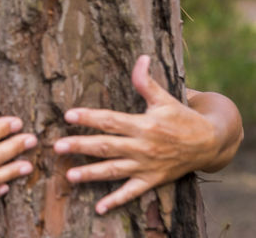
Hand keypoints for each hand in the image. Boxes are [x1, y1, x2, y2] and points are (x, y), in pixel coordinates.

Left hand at [54, 55, 218, 214]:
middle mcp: (142, 146)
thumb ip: (146, 82)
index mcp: (143, 124)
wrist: (208, 142)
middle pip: (106, 146)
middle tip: (57, 147)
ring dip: (91, 174)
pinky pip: (131, 193)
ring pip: (113, 170)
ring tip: (69, 176)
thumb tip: (141, 57)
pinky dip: (116, 201)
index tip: (68, 115)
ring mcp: (145, 166)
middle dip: (81, 146)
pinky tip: (99, 208)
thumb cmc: (182, 117)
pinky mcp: (151, 180)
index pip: (111, 121)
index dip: (89, 117)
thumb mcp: (164, 98)